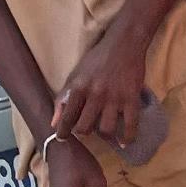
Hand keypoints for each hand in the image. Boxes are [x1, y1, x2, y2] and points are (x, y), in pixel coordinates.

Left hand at [52, 28, 145, 145]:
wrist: (124, 44)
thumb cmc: (97, 59)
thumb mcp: (75, 75)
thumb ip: (63, 99)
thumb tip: (54, 123)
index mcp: (79, 87)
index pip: (67, 117)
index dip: (63, 132)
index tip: (62, 138)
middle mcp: (96, 94)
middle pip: (85, 127)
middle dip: (83, 132)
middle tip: (86, 129)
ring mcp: (115, 97)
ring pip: (106, 130)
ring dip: (104, 135)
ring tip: (104, 130)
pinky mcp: (132, 98)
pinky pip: (130, 124)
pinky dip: (128, 136)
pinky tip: (125, 142)